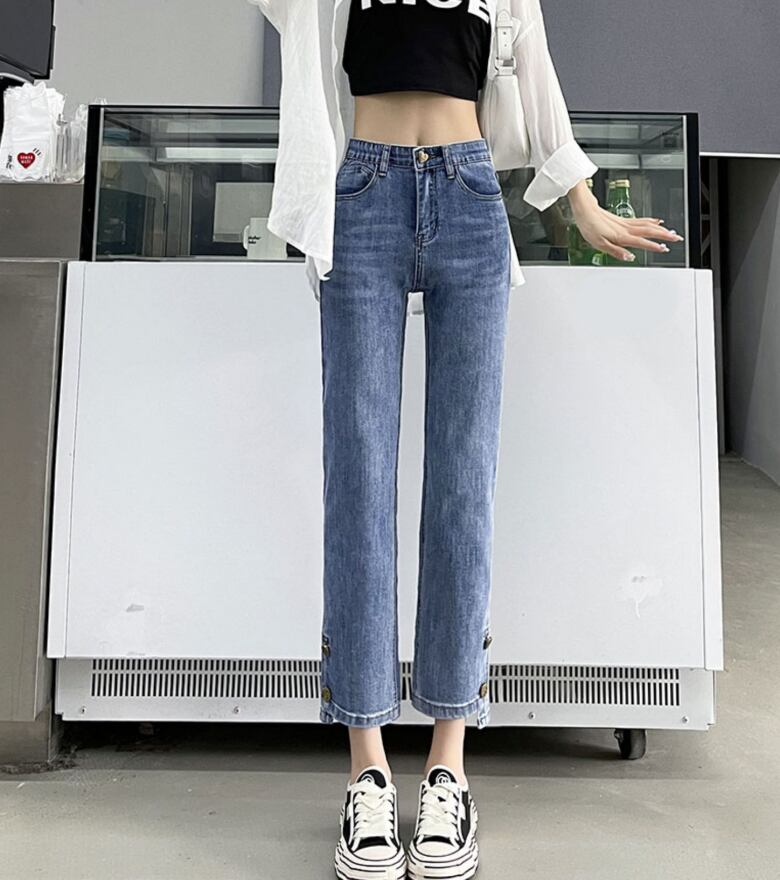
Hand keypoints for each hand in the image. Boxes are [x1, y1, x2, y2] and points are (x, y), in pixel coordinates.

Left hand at [567, 180, 683, 261]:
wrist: (584, 209)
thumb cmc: (589, 226)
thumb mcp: (599, 244)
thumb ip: (615, 251)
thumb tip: (629, 257)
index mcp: (621, 236)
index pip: (641, 242)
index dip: (654, 246)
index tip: (665, 249)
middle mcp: (626, 228)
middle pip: (650, 231)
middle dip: (665, 235)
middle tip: (677, 238)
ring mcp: (625, 223)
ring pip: (648, 225)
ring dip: (661, 229)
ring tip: (672, 232)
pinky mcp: (623, 219)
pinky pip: (641, 220)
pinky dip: (652, 221)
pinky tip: (657, 221)